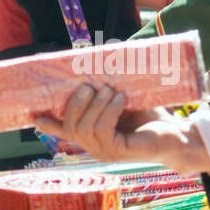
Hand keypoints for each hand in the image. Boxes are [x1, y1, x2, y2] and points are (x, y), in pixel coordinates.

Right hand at [33, 84, 209, 173]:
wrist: (174, 133)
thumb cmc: (149, 114)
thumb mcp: (124, 97)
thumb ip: (108, 86)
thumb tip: (101, 57)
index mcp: (91, 132)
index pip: (64, 131)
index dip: (48, 125)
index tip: (34, 116)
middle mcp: (93, 145)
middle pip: (70, 126)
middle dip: (76, 103)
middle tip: (91, 86)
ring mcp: (103, 151)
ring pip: (84, 128)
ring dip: (96, 105)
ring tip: (111, 90)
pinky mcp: (116, 152)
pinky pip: (102, 130)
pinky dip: (110, 111)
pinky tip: (121, 99)